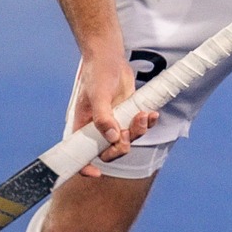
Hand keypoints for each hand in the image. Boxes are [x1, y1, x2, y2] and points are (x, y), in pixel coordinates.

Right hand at [67, 50, 153, 176]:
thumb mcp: (97, 95)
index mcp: (83, 126)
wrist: (110, 58)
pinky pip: (138, 127)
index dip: (85, 166)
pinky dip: (147, 123)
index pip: (80, 153)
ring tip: (143, 115)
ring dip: (138, 131)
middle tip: (129, 133)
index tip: (96, 173)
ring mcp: (114, 122)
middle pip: (108, 151)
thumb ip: (103, 117)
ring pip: (127, 139)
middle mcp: (98, 128)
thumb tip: (111, 138)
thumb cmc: (97, 73)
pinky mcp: (127, 115)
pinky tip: (152, 114)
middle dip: (121, 146)